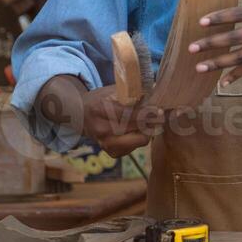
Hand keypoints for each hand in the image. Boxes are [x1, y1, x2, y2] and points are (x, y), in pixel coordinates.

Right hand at [34, 75, 161, 156]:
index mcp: (100, 109)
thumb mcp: (113, 89)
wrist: (80, 115)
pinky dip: (139, 139)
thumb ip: (133, 90)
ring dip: (147, 132)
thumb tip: (157, 88)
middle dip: (151, 123)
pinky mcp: (110, 152)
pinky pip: (133, 148)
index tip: (160, 111)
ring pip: (137, 141)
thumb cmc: (101, 99)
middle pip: (135, 129)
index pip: (129, 114)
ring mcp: (104, 143)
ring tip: (150, 123)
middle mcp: (101, 129)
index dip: (147, 114)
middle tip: (160, 116)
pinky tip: (138, 130)